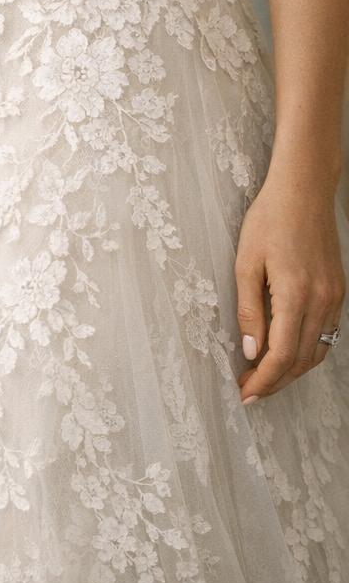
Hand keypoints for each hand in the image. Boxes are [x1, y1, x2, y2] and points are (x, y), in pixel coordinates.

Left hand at [234, 168, 344, 404]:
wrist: (304, 190)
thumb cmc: (269, 219)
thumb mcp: (246, 262)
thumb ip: (248, 310)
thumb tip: (251, 351)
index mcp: (295, 295)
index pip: (281, 356)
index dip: (263, 380)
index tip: (244, 393)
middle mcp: (321, 302)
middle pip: (301, 361)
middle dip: (275, 382)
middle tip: (250, 390)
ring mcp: (334, 298)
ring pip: (317, 352)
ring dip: (292, 370)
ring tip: (265, 377)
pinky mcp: (338, 291)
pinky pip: (327, 334)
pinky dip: (307, 351)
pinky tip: (288, 352)